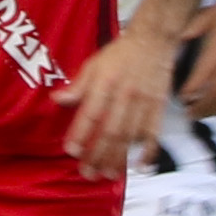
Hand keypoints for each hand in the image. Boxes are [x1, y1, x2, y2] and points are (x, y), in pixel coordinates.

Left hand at [61, 29, 171, 175]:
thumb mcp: (94, 63)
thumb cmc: (120, 53)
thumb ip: (78, 85)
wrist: (154, 40)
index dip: (81, 133)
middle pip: (111, 131)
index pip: (91, 112)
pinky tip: (139, 167)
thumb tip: (57, 99)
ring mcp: (144, 103)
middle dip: (98, 155)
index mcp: (106, 83)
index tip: (71, 150)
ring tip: (107, 175)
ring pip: (130, 136)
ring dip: (119, 158)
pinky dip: (148, 151)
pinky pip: (154, 133)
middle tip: (87, 173)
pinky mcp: (159, 107)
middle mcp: (125, 95)